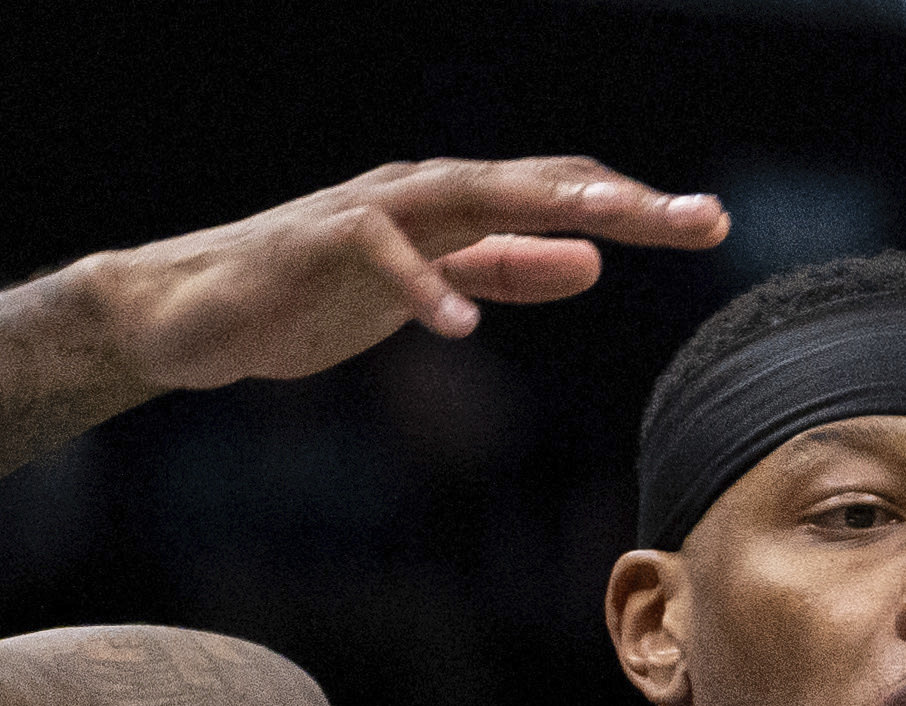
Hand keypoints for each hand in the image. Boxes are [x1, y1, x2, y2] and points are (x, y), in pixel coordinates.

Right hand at [83, 158, 729, 391]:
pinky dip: (421, 284)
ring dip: (539, 210)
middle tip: (698, 219)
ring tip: (606, 229)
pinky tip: (461, 321)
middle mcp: (421, 194)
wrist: (196, 314)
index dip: (633, 206)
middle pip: (535, 184)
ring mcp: (368, 213)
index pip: (559, 194)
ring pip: (467, 194)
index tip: (709, 225)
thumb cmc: (314, 296)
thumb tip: (590, 258)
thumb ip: (508, 270)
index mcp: (455, 206)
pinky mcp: (316, 247)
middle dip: (619, 198)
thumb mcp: (436, 290)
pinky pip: (379, 257)